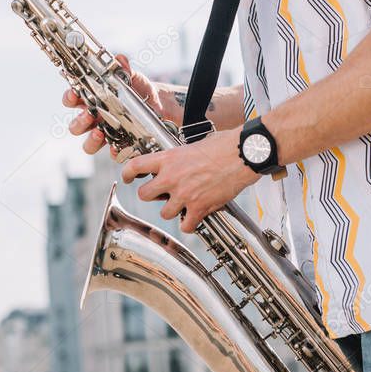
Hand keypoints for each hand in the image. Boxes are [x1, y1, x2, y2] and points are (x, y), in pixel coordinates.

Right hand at [63, 54, 166, 156]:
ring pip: (89, 145)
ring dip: (91, 140)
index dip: (69, 98)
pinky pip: (113, 153)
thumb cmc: (139, 88)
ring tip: (100, 133)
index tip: (73, 95)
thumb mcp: (132, 77)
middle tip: (89, 115)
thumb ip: (124, 69)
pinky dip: (115, 152)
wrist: (160, 103)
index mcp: (93, 100)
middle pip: (75, 127)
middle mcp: (96, 119)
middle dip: (79, 123)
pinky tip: (119, 146)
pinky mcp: (121, 145)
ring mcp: (107, 134)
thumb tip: (119, 59)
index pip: (72, 100)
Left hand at [121, 129, 259, 232]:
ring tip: (182, 204)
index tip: (127, 178)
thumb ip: (178, 158)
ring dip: (172, 210)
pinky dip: (189, 224)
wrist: (243, 154)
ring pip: (164, 213)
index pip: (136, 166)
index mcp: (169, 159)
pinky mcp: (199, 207)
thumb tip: (175, 164)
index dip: (127, 173)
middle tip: (160, 194)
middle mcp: (172, 177)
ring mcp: (184, 194)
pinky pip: (186, 225)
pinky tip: (193, 218)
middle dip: (151, 196)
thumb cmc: (223, 145)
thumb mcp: (192, 145)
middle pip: (144, 195)